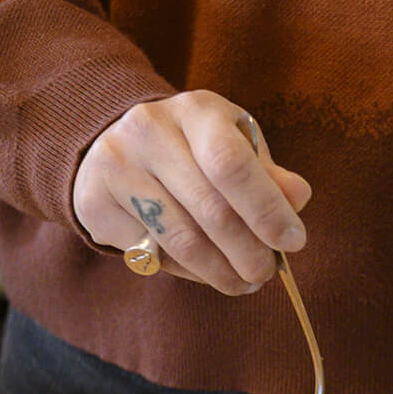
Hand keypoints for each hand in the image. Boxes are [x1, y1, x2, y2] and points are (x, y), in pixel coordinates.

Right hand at [72, 91, 311, 293]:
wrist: (116, 143)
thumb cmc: (194, 150)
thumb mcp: (235, 147)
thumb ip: (269, 175)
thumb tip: (298, 199)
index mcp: (196, 110)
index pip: (231, 163)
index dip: (265, 208)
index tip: (292, 242)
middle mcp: (149, 129)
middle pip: (210, 209)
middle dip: (248, 252)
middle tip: (265, 274)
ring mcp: (116, 164)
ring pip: (182, 239)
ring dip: (221, 271)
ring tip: (243, 283)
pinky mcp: (94, 201)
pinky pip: (153, 253)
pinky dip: (187, 272)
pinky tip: (204, 270)